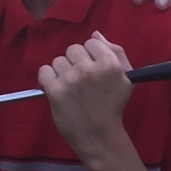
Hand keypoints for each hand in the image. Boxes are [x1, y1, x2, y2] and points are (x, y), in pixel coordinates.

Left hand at [37, 33, 132, 158]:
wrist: (99, 136)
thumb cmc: (113, 107)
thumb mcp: (126, 78)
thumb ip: (115, 52)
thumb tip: (96, 34)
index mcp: (109, 63)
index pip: (91, 42)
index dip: (90, 55)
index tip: (92, 69)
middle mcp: (89, 68)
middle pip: (72, 49)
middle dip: (75, 62)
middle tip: (81, 80)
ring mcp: (70, 79)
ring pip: (58, 60)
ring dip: (62, 71)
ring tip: (71, 87)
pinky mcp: (55, 91)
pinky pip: (44, 71)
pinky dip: (47, 78)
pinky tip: (57, 88)